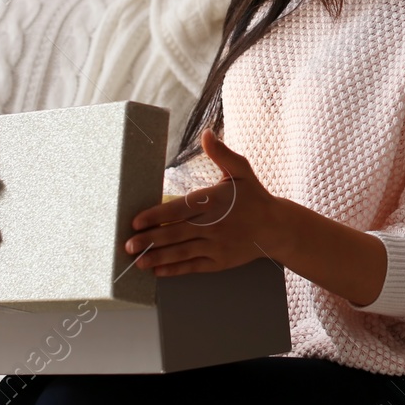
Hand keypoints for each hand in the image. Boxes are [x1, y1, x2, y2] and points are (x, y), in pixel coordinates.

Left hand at [124, 127, 284, 276]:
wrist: (277, 228)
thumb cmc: (254, 197)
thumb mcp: (241, 171)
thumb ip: (221, 154)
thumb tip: (206, 133)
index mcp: (214, 202)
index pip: (180, 209)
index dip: (157, 216)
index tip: (136, 221)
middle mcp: (214, 225)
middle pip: (176, 234)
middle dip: (150, 240)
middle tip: (127, 245)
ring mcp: (217, 246)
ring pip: (182, 252)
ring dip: (158, 258)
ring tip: (138, 261)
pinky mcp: (220, 262)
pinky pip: (194, 266)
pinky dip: (175, 270)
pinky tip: (158, 271)